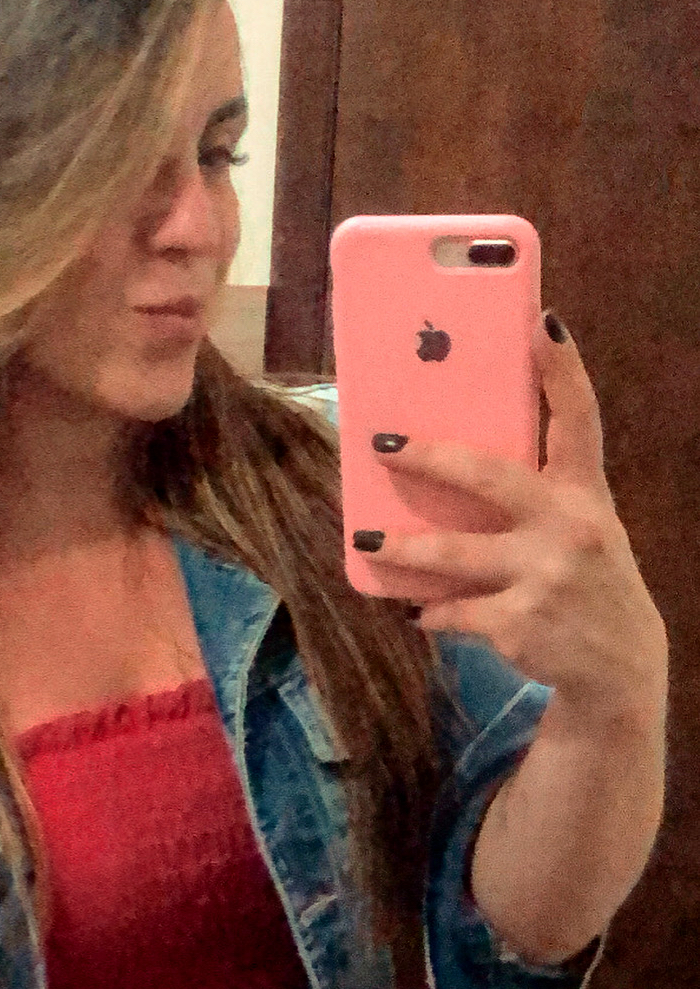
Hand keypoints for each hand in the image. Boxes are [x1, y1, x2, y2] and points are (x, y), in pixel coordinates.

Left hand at [361, 313, 667, 724]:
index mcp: (585, 493)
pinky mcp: (519, 623)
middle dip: (430, 458)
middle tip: (382, 445)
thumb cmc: (586, 579)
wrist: (621, 665)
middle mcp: (570, 527)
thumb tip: (449, 462)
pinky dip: (430, 611)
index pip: (579, 419)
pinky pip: (452, 611)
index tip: (541, 323)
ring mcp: (544, 576)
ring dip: (402, 549)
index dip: (562, 370)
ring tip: (365, 541)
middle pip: (489, 477)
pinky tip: (417, 612)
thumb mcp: (583, 526)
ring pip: (452, 555)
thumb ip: (539, 493)